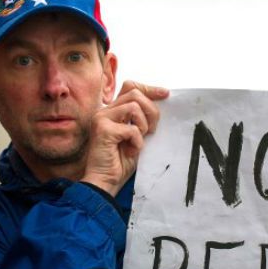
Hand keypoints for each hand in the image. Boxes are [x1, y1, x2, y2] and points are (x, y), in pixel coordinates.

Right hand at [81, 82, 168, 196]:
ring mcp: (101, 118)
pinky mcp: (103, 129)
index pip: (131, 87)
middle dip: (151, 111)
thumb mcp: (137, 135)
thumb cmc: (120, 161)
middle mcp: (105, 111)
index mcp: (113, 111)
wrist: (105, 181)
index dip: (149, 89)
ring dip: (143, 126)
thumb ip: (142, 119)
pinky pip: (131, 128)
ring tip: (137, 142)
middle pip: (135, 93)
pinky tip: (130, 151)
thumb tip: (160, 102)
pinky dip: (137, 142)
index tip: (166, 94)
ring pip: (134, 107)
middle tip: (152, 130)